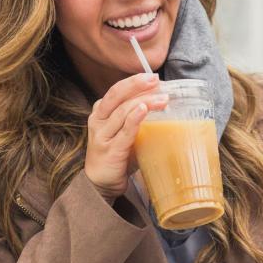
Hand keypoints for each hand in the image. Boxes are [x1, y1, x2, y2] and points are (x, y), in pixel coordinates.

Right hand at [84, 73, 167, 201]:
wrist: (101, 183)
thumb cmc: (117, 154)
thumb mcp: (125, 130)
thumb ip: (137, 116)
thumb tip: (165, 100)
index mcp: (101, 112)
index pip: (117, 90)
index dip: (135, 82)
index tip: (153, 78)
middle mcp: (98, 120)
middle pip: (115, 94)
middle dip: (136, 84)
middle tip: (155, 79)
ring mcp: (102, 135)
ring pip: (122, 111)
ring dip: (144, 101)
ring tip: (162, 98)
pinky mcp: (110, 150)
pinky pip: (124, 131)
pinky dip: (134, 118)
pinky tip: (144, 109)